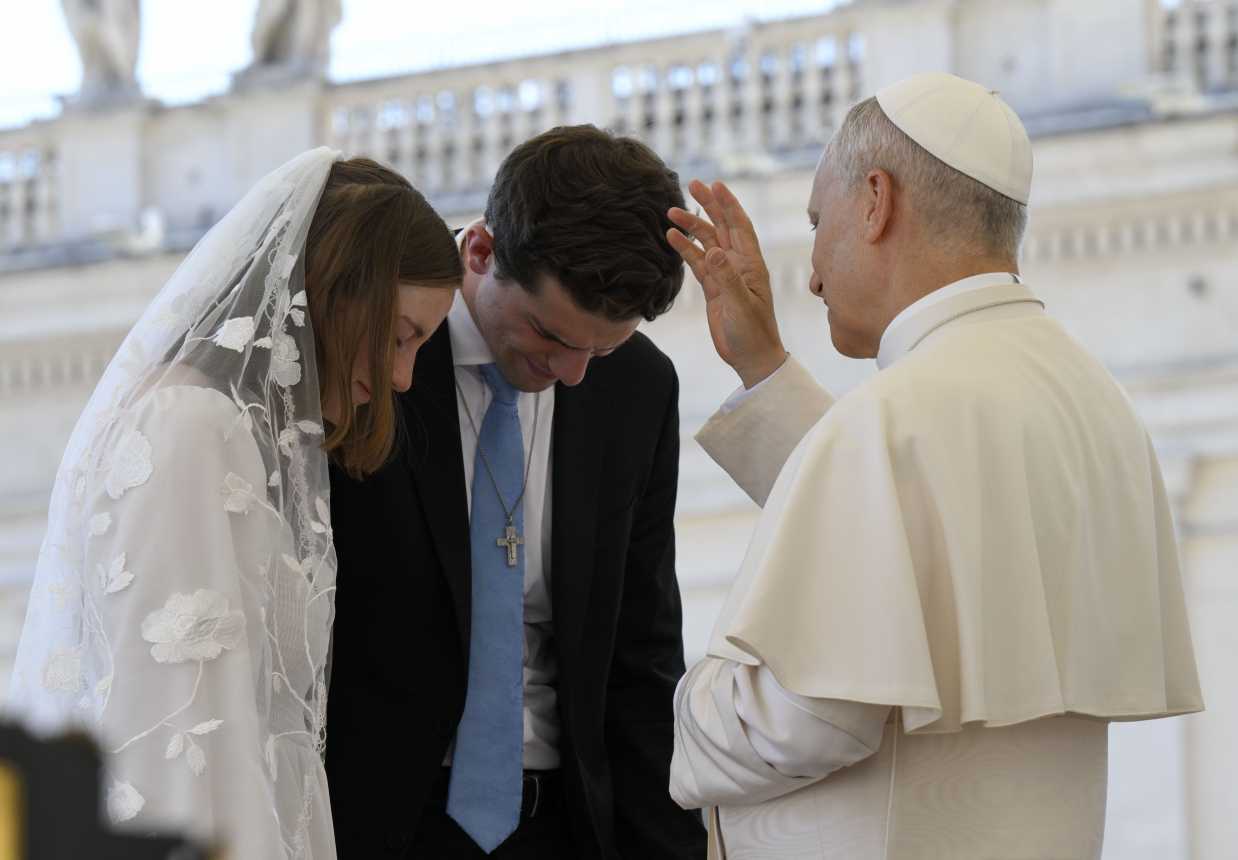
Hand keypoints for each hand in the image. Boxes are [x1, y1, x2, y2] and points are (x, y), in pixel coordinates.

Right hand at [667, 180, 786, 388]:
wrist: (752, 358)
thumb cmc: (753, 334)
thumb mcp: (741, 306)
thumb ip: (727, 278)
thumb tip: (713, 251)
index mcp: (751, 265)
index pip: (740, 226)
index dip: (728, 204)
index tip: (715, 185)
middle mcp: (739, 265)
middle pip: (722, 227)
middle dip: (708, 205)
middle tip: (691, 184)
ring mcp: (725, 275)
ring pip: (707, 242)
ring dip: (691, 226)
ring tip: (670, 211)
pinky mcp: (713, 288)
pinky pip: (697, 262)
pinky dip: (686, 248)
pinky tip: (671, 236)